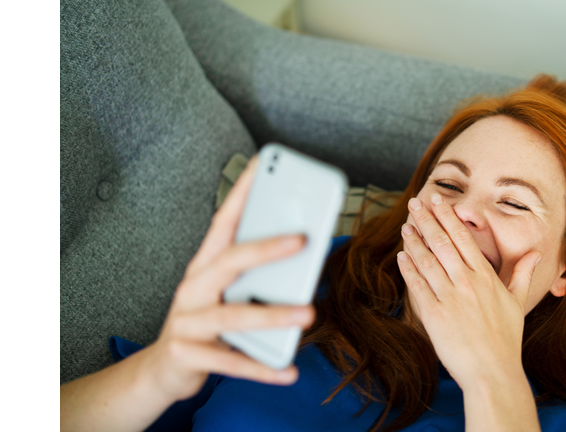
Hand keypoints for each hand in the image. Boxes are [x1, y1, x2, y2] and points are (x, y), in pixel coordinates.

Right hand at [142, 155, 314, 401]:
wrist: (162, 370)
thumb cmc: (204, 322)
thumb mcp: (225, 294)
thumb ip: (254, 277)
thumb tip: (306, 260)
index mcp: (204, 267)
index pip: (222, 223)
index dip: (240, 194)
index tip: (261, 166)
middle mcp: (192, 288)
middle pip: (229, 261)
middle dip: (265, 248)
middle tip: (302, 239)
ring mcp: (186, 322)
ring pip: (232, 315)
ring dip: (272, 314)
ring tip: (308, 314)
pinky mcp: (187, 355)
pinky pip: (230, 363)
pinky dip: (261, 368)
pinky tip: (289, 370)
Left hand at [396, 193, 540, 388]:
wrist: (493, 372)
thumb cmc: (506, 339)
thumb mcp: (518, 303)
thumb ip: (523, 274)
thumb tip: (536, 253)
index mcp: (486, 277)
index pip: (463, 238)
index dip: (448, 216)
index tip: (437, 201)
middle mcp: (467, 282)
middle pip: (442, 242)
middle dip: (427, 219)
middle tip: (415, 202)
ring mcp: (450, 298)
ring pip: (427, 261)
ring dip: (414, 241)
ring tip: (405, 226)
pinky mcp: (434, 315)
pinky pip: (418, 286)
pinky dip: (408, 269)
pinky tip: (402, 256)